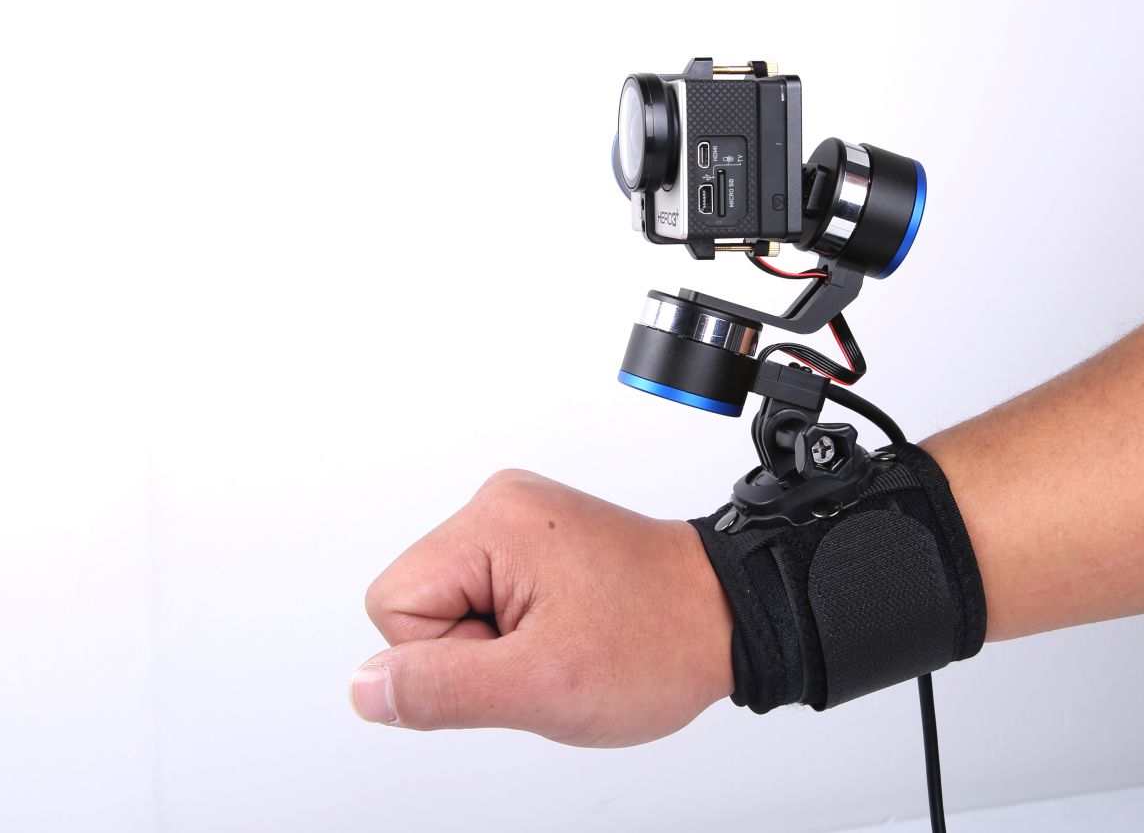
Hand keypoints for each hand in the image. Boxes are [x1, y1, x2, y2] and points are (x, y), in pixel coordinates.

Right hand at [351, 470, 734, 746]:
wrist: (729, 614)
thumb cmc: (656, 641)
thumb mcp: (541, 685)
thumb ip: (440, 690)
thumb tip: (365, 689)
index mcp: (491, 521)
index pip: (391, 606)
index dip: (447, 657)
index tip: (519, 655)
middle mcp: (499, 502)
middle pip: (419, 602)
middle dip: (473, 649)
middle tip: (546, 652)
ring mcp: (520, 515)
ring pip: (452, 603)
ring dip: (496, 642)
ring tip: (562, 639)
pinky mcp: (538, 534)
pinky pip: (486, 594)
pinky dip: (516, 626)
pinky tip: (564, 627)